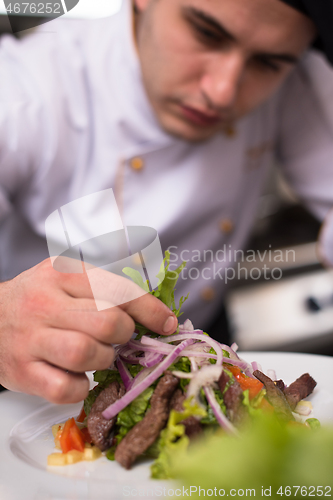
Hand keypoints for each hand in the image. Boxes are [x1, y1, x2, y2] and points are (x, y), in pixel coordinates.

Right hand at [0, 258, 176, 403]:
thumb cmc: (38, 299)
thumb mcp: (66, 276)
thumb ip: (106, 282)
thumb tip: (153, 297)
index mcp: (63, 273)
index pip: (118, 289)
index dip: (150, 309)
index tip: (167, 323)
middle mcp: (46, 303)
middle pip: (107, 322)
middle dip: (125, 335)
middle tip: (120, 338)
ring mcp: (32, 339)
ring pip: (86, 353)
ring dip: (105, 360)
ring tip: (99, 355)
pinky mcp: (23, 372)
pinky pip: (65, 388)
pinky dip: (81, 387)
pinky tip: (79, 377)